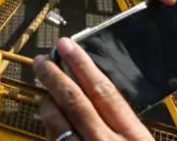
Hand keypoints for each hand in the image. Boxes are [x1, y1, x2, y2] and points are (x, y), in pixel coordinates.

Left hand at [35, 37, 155, 140]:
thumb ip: (127, 126)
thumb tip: (103, 96)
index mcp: (135, 136)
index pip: (104, 91)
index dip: (82, 65)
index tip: (67, 46)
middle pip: (75, 102)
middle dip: (55, 76)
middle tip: (42, 60)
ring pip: (59, 122)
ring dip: (48, 102)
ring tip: (44, 89)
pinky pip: (54, 140)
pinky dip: (50, 126)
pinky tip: (48, 119)